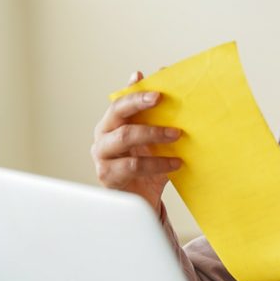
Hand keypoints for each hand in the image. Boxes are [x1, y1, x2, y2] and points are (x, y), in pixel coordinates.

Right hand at [90, 71, 181, 213]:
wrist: (142, 199)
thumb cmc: (148, 165)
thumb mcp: (156, 140)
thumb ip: (158, 115)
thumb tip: (168, 81)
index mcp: (113, 122)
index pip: (121, 101)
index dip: (136, 93)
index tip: (155, 88)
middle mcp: (103, 135)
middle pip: (117, 113)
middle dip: (140, 104)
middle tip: (162, 101)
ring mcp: (102, 155)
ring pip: (125, 137)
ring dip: (154, 134)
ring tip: (177, 135)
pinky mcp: (108, 175)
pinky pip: (133, 165)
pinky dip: (157, 163)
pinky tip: (175, 163)